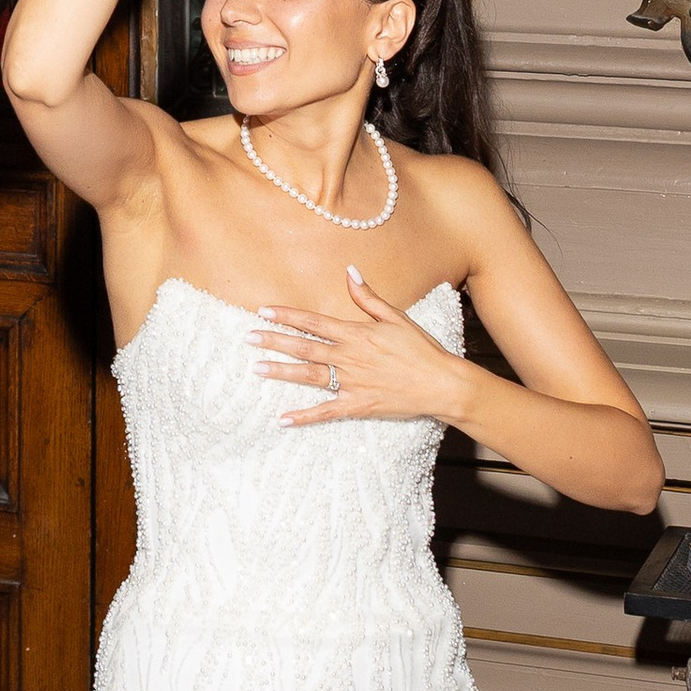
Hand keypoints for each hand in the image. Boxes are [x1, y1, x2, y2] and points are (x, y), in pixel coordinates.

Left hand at [249, 270, 468, 427]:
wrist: (442, 384)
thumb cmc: (421, 349)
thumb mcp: (396, 318)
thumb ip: (368, 297)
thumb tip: (350, 271)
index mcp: (356, 334)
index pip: (314, 322)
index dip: (287, 316)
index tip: (263, 311)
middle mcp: (349, 358)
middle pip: (305, 348)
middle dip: (274, 341)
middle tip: (248, 337)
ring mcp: (352, 383)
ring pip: (309, 376)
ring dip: (282, 372)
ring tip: (257, 369)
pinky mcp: (358, 405)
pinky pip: (326, 412)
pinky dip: (304, 417)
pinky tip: (283, 419)